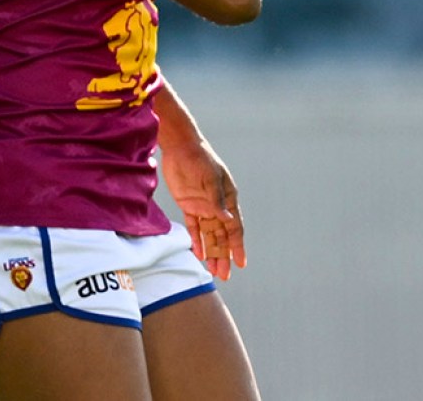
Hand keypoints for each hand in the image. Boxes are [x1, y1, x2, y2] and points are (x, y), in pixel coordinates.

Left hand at [159, 138, 245, 280]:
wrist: (181, 147)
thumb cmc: (200, 159)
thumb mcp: (210, 179)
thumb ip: (217, 201)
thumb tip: (228, 220)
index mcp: (228, 199)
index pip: (234, 227)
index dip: (238, 246)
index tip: (241, 263)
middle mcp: (217, 206)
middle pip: (222, 236)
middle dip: (224, 256)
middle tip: (225, 276)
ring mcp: (203, 207)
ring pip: (209, 235)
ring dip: (212, 252)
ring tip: (213, 272)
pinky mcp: (188, 206)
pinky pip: (194, 228)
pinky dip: (196, 241)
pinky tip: (198, 254)